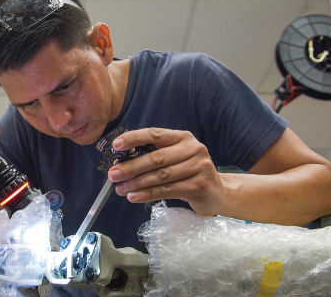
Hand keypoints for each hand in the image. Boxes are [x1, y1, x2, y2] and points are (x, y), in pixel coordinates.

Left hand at [108, 127, 226, 215]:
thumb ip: (153, 157)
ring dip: (137, 183)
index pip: (155, 134)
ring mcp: (199, 167)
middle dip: (131, 167)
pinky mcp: (200, 186)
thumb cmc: (189, 174)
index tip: (116, 145)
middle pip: (156, 158)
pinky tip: (134, 197)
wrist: (218, 192)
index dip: (134, 138)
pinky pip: (167, 191)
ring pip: (160, 176)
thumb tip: (121, 164)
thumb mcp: (175, 158)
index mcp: (182, 137)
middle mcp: (193, 149)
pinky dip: (148, 194)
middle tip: (113, 174)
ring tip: (121, 189)